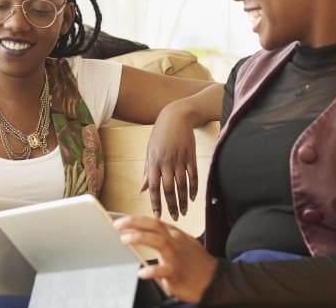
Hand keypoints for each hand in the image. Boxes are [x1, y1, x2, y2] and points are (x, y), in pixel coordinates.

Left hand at [114, 215, 216, 304]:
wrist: (216, 280)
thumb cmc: (198, 264)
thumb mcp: (184, 245)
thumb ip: (166, 240)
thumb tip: (146, 236)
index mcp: (175, 235)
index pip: (153, 222)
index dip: (136, 220)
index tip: (121, 221)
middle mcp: (175, 241)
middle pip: (153, 226)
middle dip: (134, 223)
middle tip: (117, 225)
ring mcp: (176, 256)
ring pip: (157, 241)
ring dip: (140, 238)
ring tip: (125, 239)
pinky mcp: (177, 272)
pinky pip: (163, 270)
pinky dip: (151, 271)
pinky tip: (141, 273)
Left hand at [141, 102, 197, 219]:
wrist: (176, 116)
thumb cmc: (160, 134)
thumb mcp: (149, 150)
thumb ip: (147, 171)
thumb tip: (142, 189)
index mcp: (154, 162)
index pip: (154, 187)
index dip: (155, 203)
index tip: (157, 215)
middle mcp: (167, 162)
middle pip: (169, 189)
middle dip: (171, 206)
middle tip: (173, 218)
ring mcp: (180, 159)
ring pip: (182, 185)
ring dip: (183, 201)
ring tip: (183, 212)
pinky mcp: (191, 156)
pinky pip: (193, 176)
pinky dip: (193, 188)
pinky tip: (192, 198)